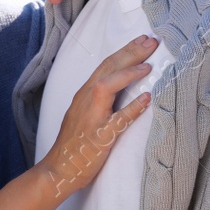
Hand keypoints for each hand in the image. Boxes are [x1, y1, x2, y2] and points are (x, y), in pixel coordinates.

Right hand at [40, 35, 155, 196]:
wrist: (58, 169)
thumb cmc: (73, 145)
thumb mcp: (84, 115)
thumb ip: (99, 100)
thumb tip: (123, 89)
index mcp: (83, 94)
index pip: (105, 66)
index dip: (124, 52)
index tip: (142, 41)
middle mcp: (85, 100)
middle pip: (107, 69)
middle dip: (130, 52)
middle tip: (151, 40)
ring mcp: (91, 117)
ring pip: (107, 85)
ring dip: (129, 72)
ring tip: (149, 64)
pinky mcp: (99, 135)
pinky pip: (118, 118)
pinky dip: (132, 107)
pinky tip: (147, 98)